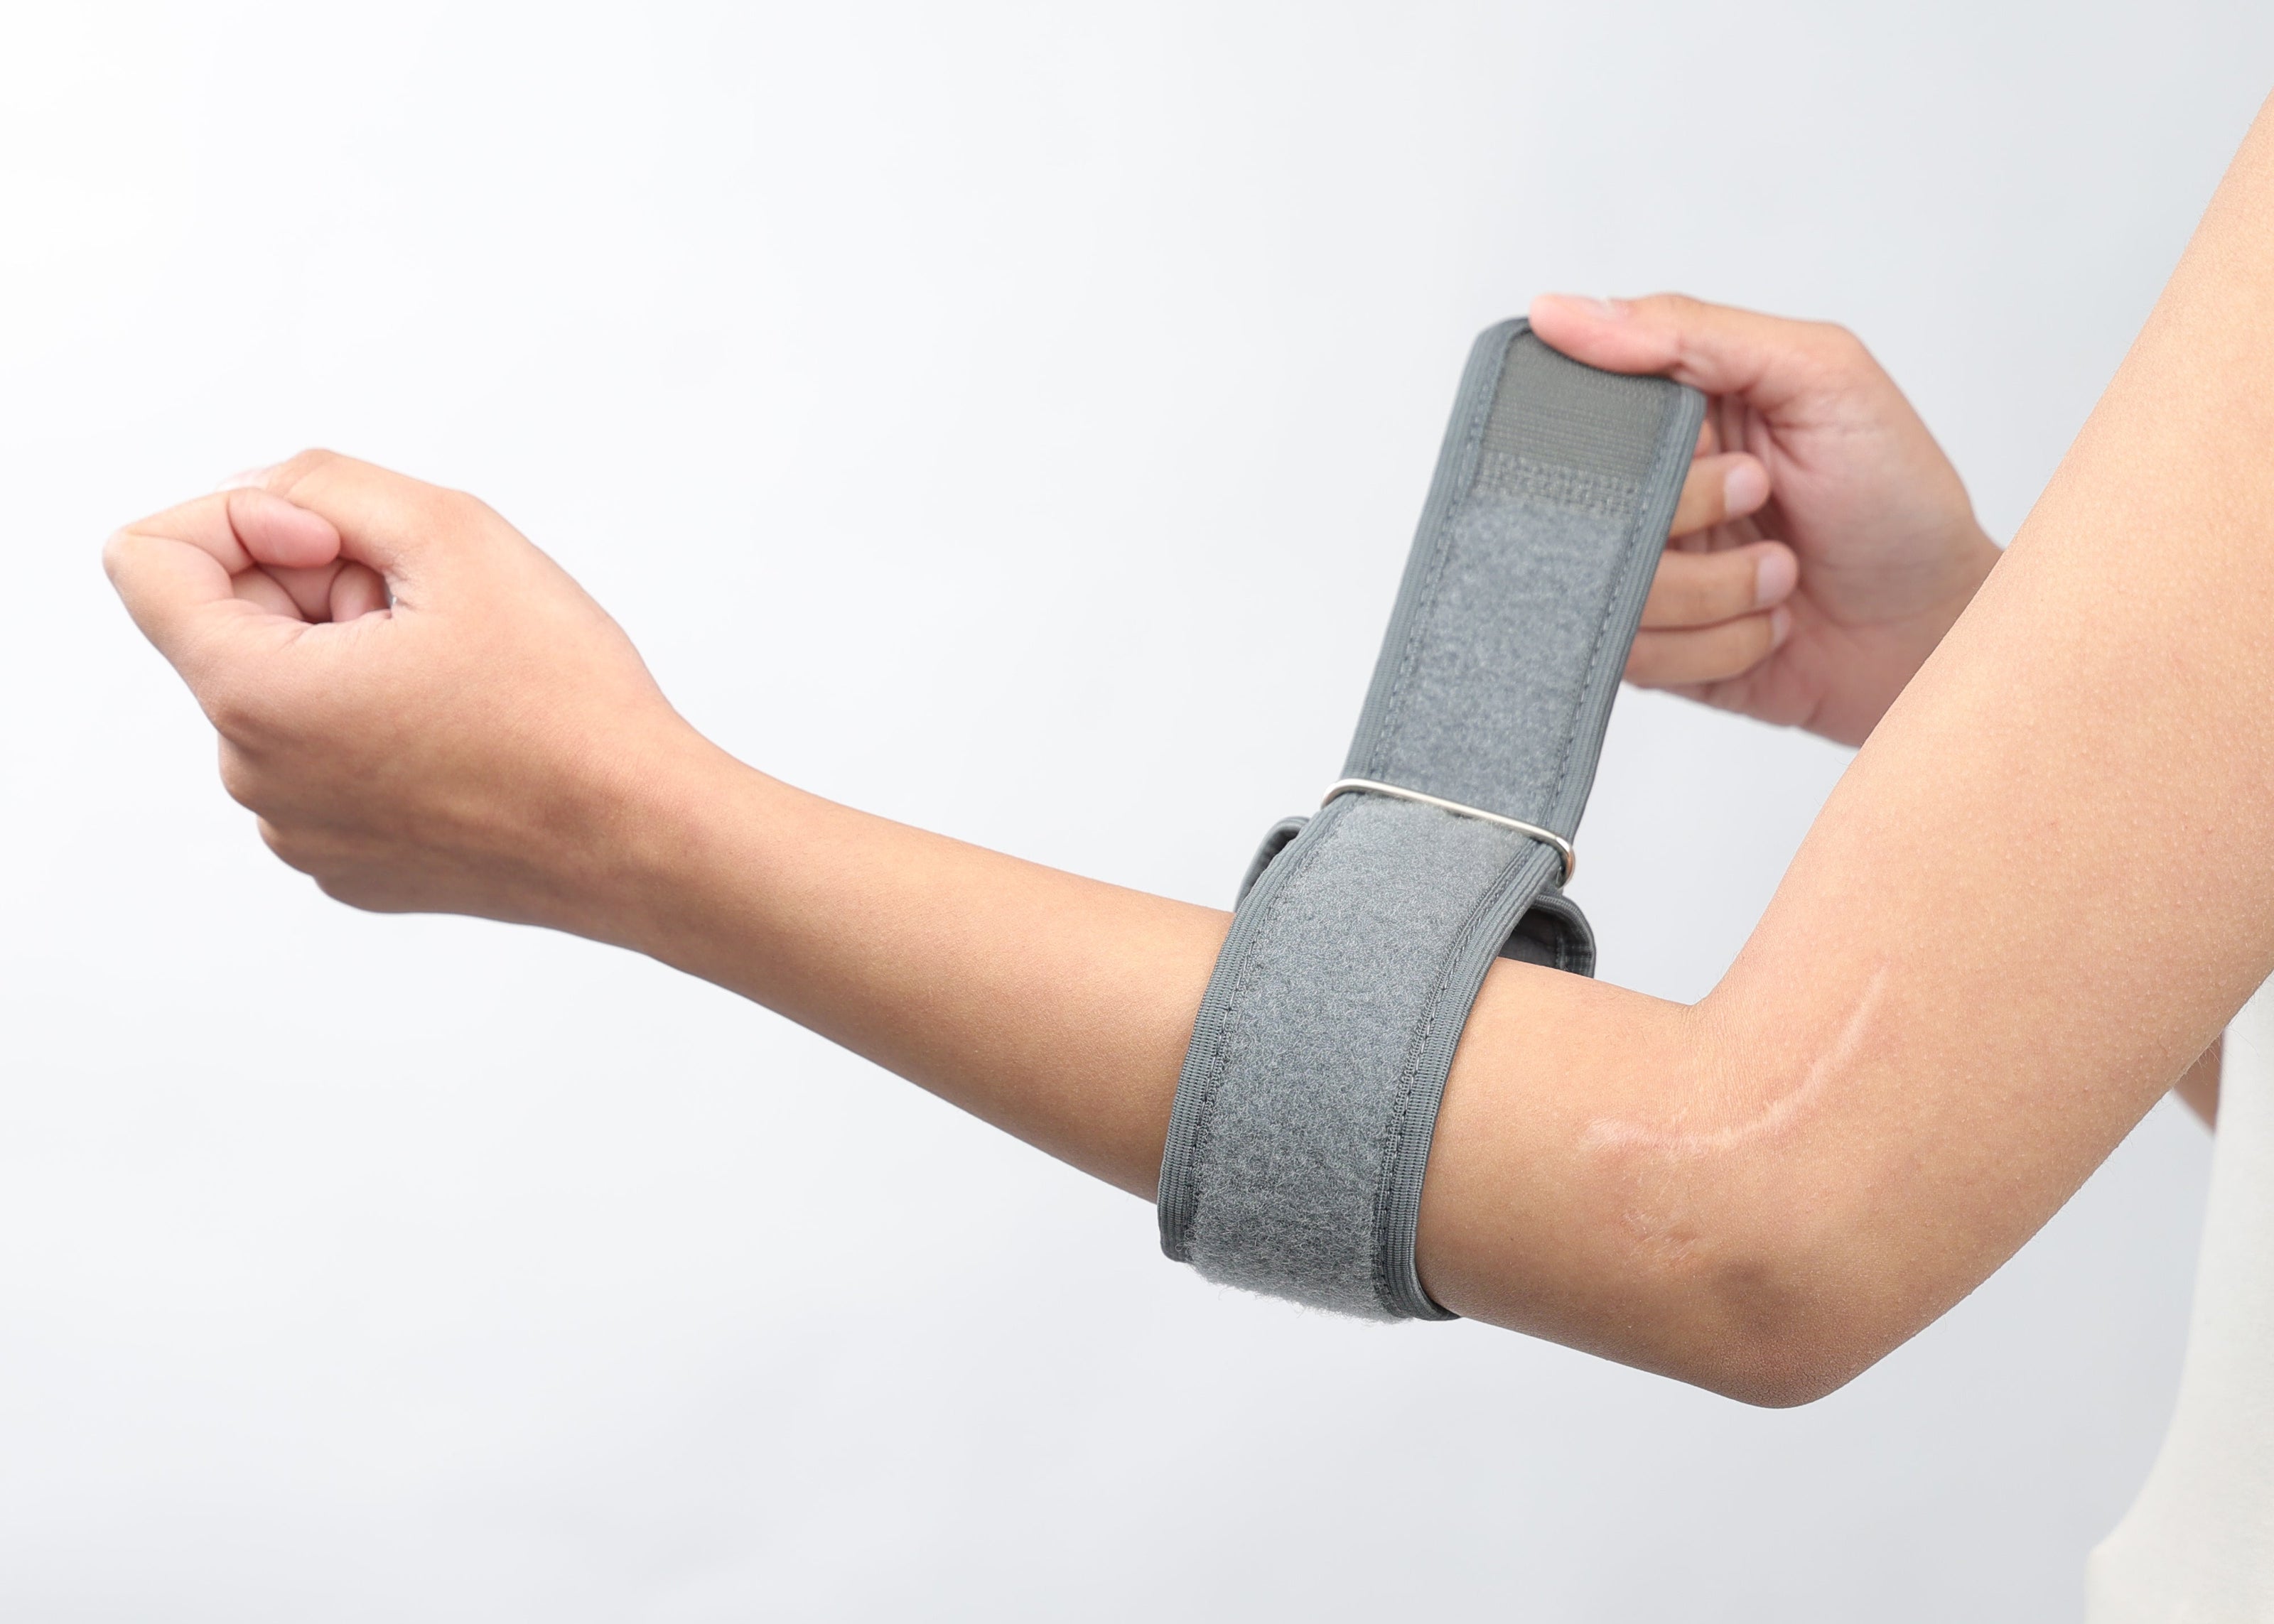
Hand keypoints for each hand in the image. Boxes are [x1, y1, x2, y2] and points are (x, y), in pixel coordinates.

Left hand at [103, 451, 700, 934]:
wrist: (643, 838)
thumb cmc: (567, 701)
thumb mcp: (454, 532)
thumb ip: (326, 481)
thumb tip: (262, 497)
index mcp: (254, 694)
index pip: (145, 559)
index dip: (241, 517)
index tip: (339, 542)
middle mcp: (253, 777)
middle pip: (230, 625)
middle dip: (318, 590)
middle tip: (434, 611)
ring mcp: (298, 833)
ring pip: (286, 694)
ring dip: (354, 658)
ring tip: (461, 677)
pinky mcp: (347, 867)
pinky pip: (327, 764)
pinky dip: (379, 727)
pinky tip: (468, 735)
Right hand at [1532, 293, 2001, 745]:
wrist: (1936, 628)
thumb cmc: (1897, 496)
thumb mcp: (1819, 375)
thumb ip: (1692, 332)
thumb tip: (1563, 311)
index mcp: (1672, 411)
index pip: (1575, 406)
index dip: (1627, 435)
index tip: (1705, 442)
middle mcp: (1646, 491)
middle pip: (1582, 505)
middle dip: (1688, 514)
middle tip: (1761, 500)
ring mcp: (1644, 574)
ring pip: (1606, 588)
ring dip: (1715, 591)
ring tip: (1778, 577)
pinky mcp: (1650, 652)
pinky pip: (1632, 656)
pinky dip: (1716, 647)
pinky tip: (1764, 628)